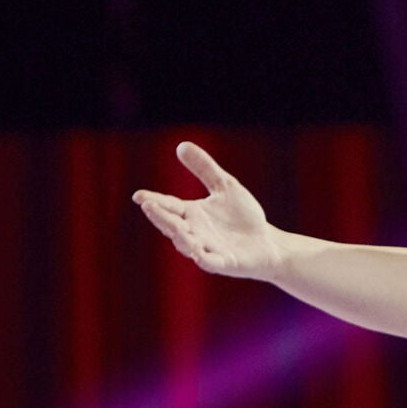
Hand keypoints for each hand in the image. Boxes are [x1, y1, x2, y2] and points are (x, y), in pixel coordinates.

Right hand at [132, 141, 281, 279]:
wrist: (267, 242)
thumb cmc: (243, 216)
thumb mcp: (225, 186)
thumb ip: (205, 168)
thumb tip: (182, 145)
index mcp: (191, 214)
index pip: (169, 206)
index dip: (154, 201)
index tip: (139, 195)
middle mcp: (195, 232)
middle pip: (172, 225)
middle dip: (160, 217)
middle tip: (148, 206)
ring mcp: (208, 248)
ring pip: (187, 244)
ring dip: (180, 237)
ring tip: (174, 226)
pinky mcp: (225, 262)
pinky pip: (211, 262)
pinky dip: (204, 258)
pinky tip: (198, 253)